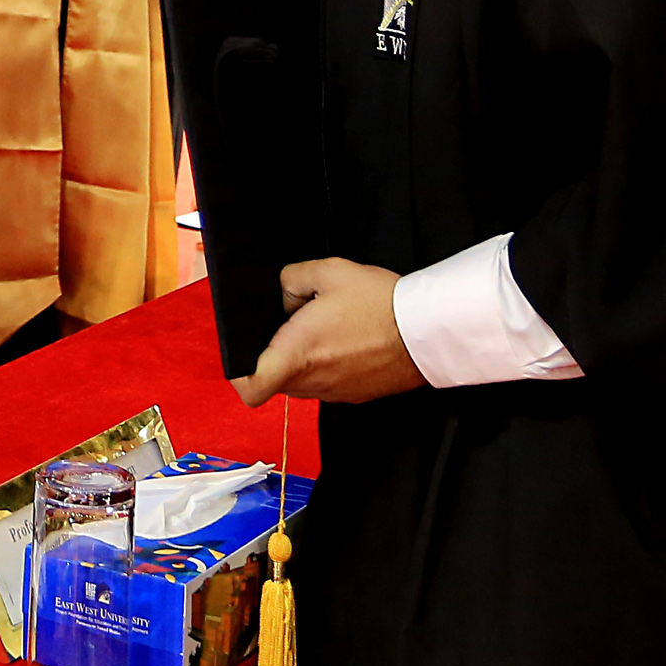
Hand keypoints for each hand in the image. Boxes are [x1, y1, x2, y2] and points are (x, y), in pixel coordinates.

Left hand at [230, 259, 423, 407]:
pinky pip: (327, 383)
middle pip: (275, 379)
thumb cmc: (380, 303)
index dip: (239, 374)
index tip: (243, 355)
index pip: (251, 388)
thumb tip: (285, 293)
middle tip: (295, 323)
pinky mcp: (355, 395)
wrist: (426, 331)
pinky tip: (348, 339)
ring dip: (303, 359)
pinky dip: (328, 365)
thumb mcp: (330, 270)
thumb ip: (293, 278)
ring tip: (327, 327)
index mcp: (297, 352)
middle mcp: (312, 380)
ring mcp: (334, 392)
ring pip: (301, 382)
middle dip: (276, 353)